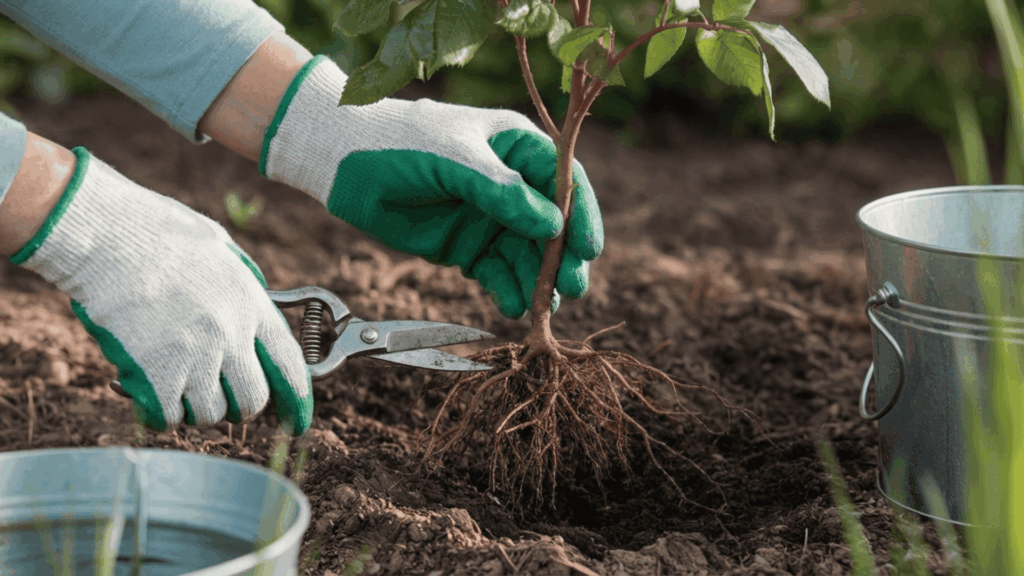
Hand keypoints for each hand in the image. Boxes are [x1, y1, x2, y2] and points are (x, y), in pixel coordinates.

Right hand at [10, 148, 311, 434]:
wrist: (106, 237)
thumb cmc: (157, 232)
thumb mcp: (219, 248)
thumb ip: (242, 282)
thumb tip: (255, 305)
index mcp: (251, 304)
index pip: (289, 365)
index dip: (298, 398)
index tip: (297, 420)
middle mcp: (230, 335)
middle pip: (253, 401)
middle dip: (240, 407)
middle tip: (223, 398)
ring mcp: (194, 356)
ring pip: (209, 414)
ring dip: (196, 408)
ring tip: (178, 385)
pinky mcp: (155, 373)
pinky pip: (167, 416)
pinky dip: (160, 414)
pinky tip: (151, 395)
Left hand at [261, 56, 603, 318]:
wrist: (343, 165)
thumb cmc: (401, 143)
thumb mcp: (454, 159)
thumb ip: (501, 192)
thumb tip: (553, 224)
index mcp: (516, 147)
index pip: (564, 181)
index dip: (581, 215)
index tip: (588, 249)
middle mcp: (512, 185)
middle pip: (552, 226)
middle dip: (563, 257)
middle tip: (572, 287)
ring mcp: (491, 219)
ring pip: (527, 256)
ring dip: (539, 281)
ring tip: (545, 307)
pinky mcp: (467, 249)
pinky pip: (496, 274)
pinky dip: (507, 291)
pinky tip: (513, 306)